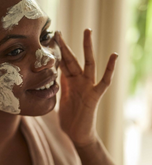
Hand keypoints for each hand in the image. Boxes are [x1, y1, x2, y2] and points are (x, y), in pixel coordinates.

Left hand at [55, 29, 117, 146]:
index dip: (56, 52)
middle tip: (58, 32)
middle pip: (72, 60)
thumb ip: (61, 85)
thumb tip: (55, 74)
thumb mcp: (61, 98)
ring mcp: (87, 87)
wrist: (76, 133)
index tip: (51, 40)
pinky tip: (114, 56)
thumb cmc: (69, 117)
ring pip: (88, 64)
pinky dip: (110, 69)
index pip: (62, 64)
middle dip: (65, 46)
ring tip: (87, 31)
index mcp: (69, 82)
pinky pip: (104, 81)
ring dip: (87, 48)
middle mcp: (78, 81)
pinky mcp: (95, 95)